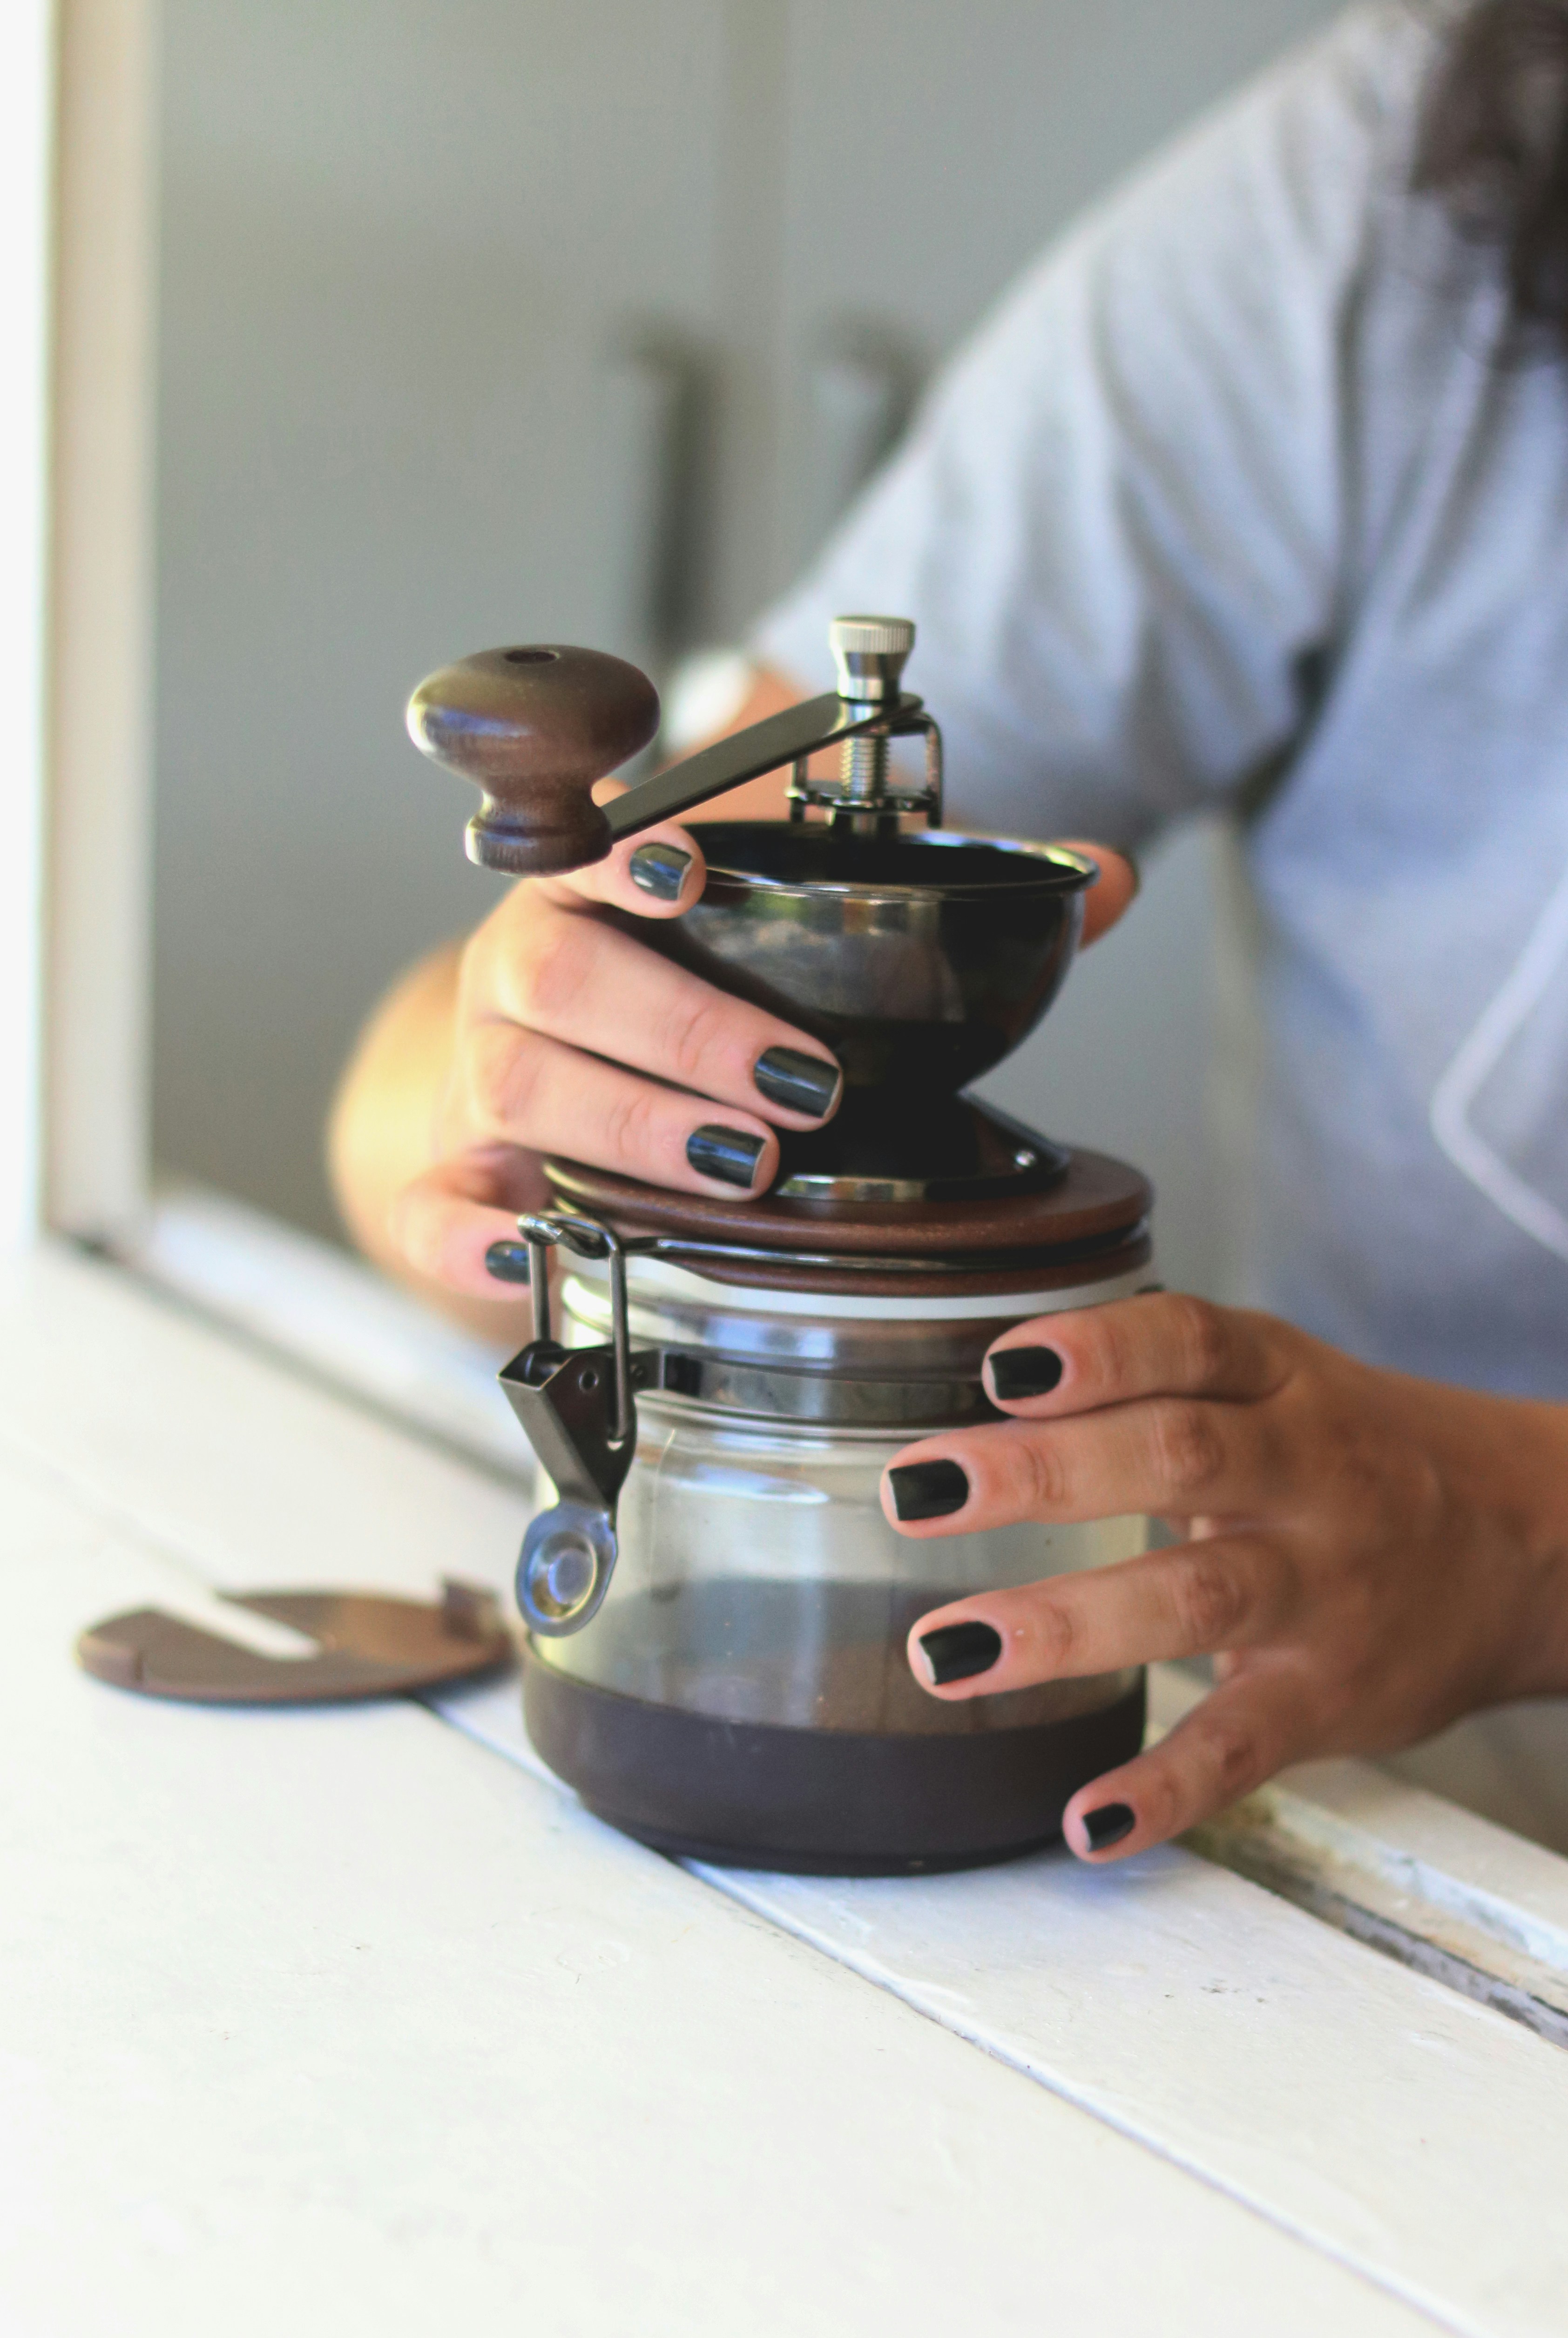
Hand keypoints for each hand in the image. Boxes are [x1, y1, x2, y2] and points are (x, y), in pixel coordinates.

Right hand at [378, 802, 1135, 1302]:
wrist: (532, 1095)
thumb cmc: (680, 1012)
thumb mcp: (785, 950)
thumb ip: (934, 908)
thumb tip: (1106, 877)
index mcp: (595, 896)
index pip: (596, 853)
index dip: (635, 860)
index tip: (698, 876)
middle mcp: (523, 973)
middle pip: (560, 976)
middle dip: (678, 1027)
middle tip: (795, 1086)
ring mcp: (475, 1076)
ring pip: (513, 1081)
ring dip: (623, 1124)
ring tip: (736, 1168)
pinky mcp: (449, 1177)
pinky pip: (428, 1206)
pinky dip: (465, 1240)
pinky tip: (530, 1259)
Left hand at [884, 1293, 1567, 1861]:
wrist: (1527, 1544)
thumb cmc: (1356, 1452)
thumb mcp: (1280, 1384)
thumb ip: (1157, 1383)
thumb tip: (987, 1398)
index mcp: (1284, 1382)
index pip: (1191, 1343)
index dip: (1098, 1350)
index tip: (999, 1369)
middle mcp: (1310, 1474)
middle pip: (1179, 1457)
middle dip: (1041, 1475)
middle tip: (915, 1493)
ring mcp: (1324, 1589)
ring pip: (1197, 1597)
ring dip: (1066, 1625)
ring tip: (948, 1651)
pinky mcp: (1331, 1698)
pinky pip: (1244, 1745)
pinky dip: (1165, 1790)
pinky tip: (1085, 1819)